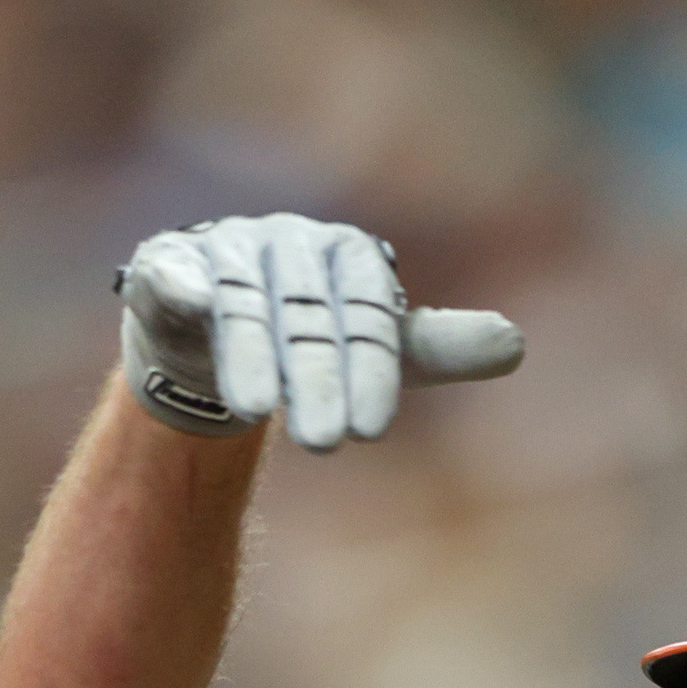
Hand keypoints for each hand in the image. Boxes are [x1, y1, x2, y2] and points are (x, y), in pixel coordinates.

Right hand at [115, 214, 522, 451]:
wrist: (218, 339)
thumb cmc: (311, 343)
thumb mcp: (378, 350)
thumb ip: (438, 347)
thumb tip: (516, 345)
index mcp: (346, 256)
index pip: (366, 313)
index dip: (371, 369)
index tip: (374, 430)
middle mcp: (288, 245)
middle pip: (307, 318)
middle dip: (317, 380)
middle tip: (329, 443)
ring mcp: (226, 252)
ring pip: (243, 307)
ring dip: (251, 355)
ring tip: (260, 411)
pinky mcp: (170, 267)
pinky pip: (178, 277)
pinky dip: (185, 290)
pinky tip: (193, 306)